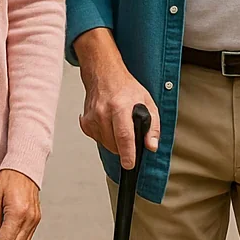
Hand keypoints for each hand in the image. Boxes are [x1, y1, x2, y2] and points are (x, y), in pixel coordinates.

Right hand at [74, 29, 160, 168]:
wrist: (104, 75)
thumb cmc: (125, 87)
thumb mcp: (147, 102)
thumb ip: (153, 126)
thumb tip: (152, 145)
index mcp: (120, 107)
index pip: (124, 136)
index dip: (128, 154)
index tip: (129, 164)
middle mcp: (103, 112)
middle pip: (114, 144)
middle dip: (124, 147)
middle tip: (130, 133)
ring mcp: (92, 117)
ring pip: (106, 144)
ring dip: (114, 142)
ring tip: (119, 125)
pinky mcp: (86, 122)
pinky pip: (98, 139)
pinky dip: (105, 137)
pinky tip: (109, 124)